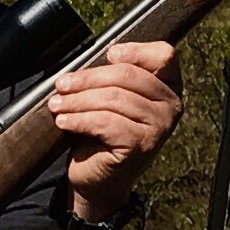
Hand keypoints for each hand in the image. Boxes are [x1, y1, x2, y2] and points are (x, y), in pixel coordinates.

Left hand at [53, 39, 181, 209]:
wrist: (98, 178)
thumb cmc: (103, 133)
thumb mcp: (111, 98)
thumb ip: (112, 76)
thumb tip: (91, 55)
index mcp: (170, 87)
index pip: (163, 55)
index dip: (135, 50)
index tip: (107, 55)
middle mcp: (171, 106)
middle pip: (128, 75)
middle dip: (88, 78)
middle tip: (62, 85)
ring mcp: (159, 127)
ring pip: (113, 98)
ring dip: (78, 100)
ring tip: (57, 104)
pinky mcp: (142, 146)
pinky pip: (106, 123)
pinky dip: (79, 120)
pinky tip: (64, 121)